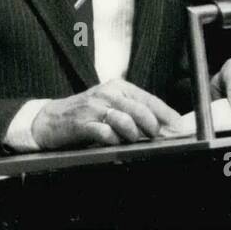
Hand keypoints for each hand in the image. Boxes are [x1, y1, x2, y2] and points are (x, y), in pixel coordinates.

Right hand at [31, 79, 181, 149]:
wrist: (50, 119)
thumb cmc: (86, 113)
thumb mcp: (111, 105)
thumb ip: (134, 112)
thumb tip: (162, 127)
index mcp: (118, 87)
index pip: (149, 99)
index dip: (167, 114)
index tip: (180, 127)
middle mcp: (108, 93)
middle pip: (140, 109)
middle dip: (153, 126)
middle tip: (156, 137)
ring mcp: (94, 107)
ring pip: (125, 120)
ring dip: (133, 134)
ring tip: (131, 139)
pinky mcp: (82, 123)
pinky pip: (105, 133)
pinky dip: (114, 140)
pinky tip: (114, 142)